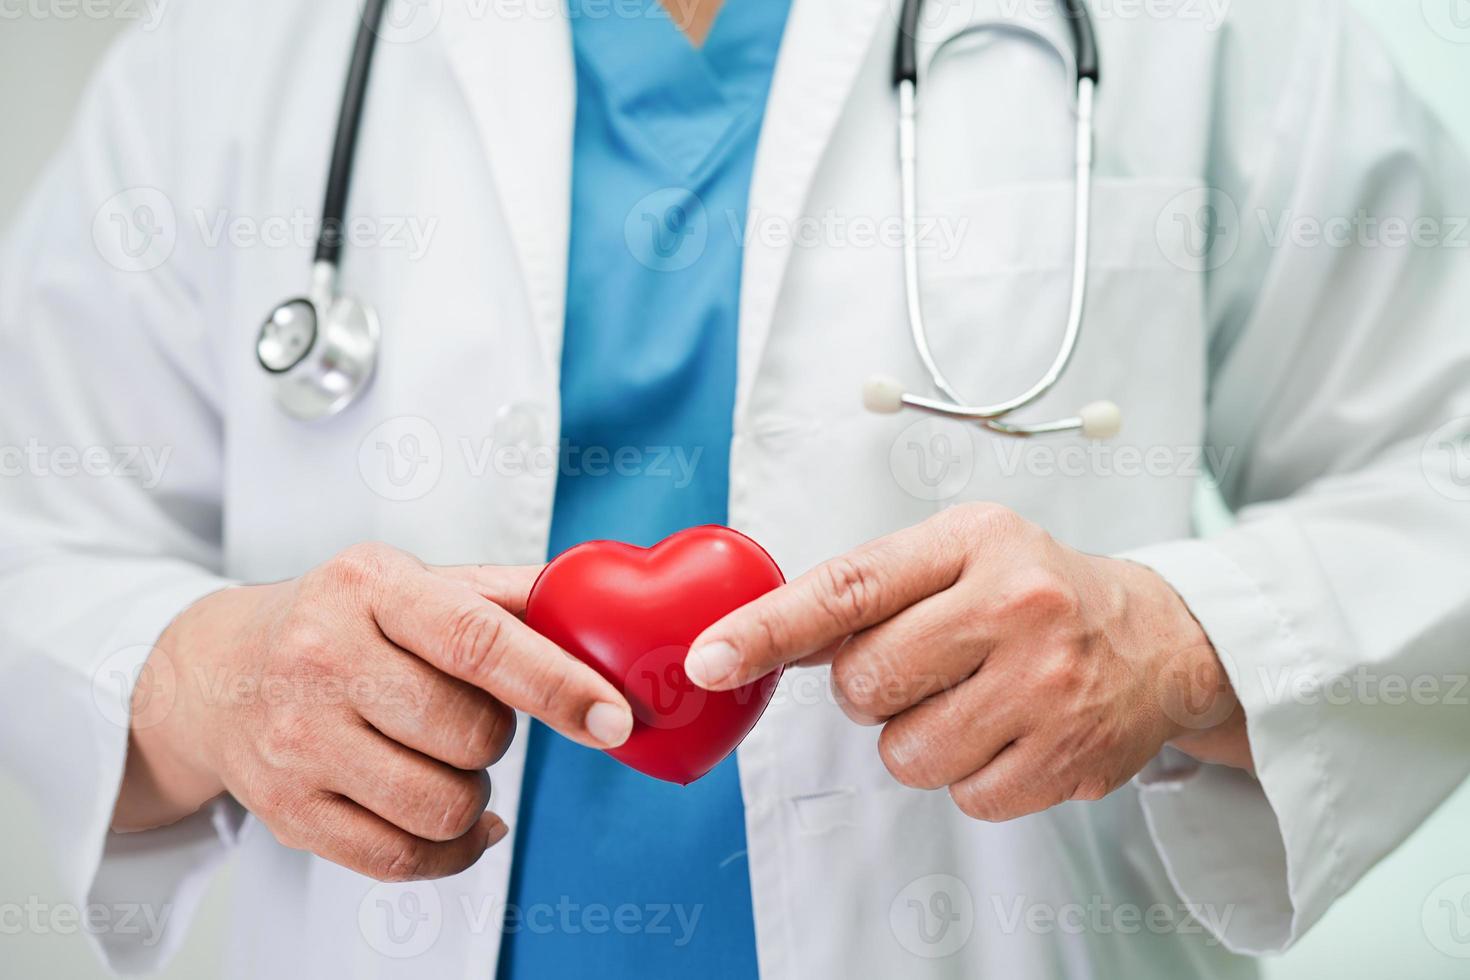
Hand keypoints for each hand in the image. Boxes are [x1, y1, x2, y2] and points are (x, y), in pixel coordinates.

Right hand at [113, 543, 633, 880]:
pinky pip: (402, 859)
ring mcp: (297, 741)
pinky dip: (452, 849)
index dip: (556, 684)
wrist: (217, 673)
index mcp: (369, 588)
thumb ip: (505, 596)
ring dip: (472, 792)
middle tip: (473, 717)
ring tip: (446, 759)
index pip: (478, 641)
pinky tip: (455, 821)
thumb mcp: (410, 582)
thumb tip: (599, 611)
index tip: (612, 717)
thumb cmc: (341, 622)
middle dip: (498, 736)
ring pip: (441, 804)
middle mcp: (321, 658)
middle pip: (470, 734)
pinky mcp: (287, 812)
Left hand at [684, 504, 1248, 821]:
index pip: (849, 586)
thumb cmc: (1037, 591)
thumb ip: (870, 588)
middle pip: (867, 683)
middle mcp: (1016, 606)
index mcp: (974, 541)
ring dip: (917, 738)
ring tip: (972, 700)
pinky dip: (968, 775)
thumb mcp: (961, 552)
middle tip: (923, 667)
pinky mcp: (1069, 759)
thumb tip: (770, 635)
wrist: (1158, 639)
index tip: (710, 659)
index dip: (770, 628)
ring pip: (907, 753)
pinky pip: (963, 796)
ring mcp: (1048, 687)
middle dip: (870, 690)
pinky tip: (1007, 733)